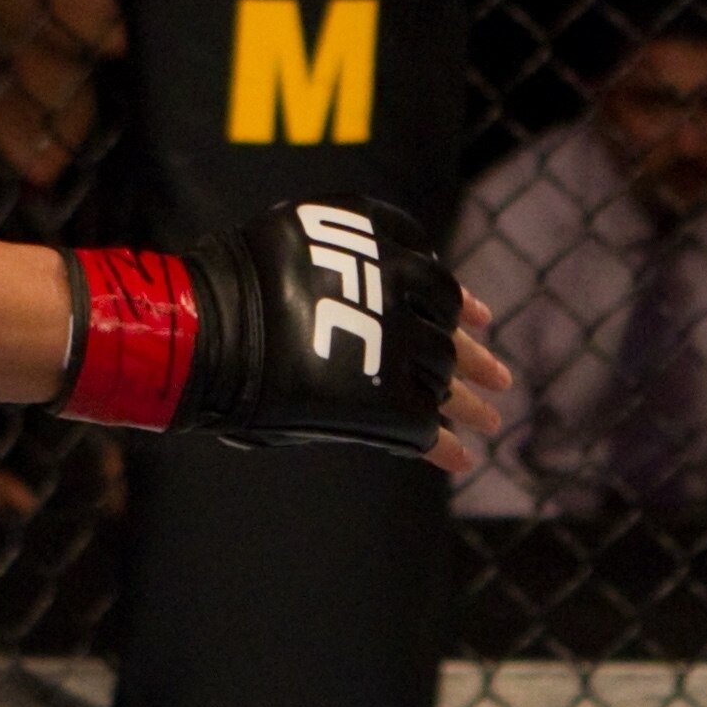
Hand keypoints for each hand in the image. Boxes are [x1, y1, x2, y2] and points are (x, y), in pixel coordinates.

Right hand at [56, 199, 502, 473]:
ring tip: (490, 422)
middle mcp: (399, 294)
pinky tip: (459, 459)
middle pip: (447, 334)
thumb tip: (363, 288)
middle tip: (500, 380)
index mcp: (380, 246)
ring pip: (445, 381)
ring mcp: (396, 348)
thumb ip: (341, 268)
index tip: (478, 318)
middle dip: (474, 360)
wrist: (206, 328)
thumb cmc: (230, 285)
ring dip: (469, 404)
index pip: (437, 281)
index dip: (460, 304)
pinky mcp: (385, 401)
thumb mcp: (297, 248)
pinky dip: (442, 444)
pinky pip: (423, 426)